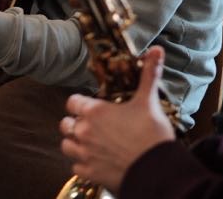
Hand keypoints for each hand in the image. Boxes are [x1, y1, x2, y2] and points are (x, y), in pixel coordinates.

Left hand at [60, 46, 175, 192]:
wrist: (157, 170)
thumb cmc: (152, 135)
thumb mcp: (149, 101)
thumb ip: (149, 74)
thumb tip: (157, 50)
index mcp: (95, 112)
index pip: (72, 102)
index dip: (79, 103)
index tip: (89, 106)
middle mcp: (84, 131)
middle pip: (65, 124)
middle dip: (74, 123)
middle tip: (89, 124)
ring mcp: (85, 153)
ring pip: (66, 145)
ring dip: (74, 143)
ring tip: (88, 142)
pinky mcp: (89, 173)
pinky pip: (75, 167)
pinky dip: (82, 164)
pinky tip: (94, 161)